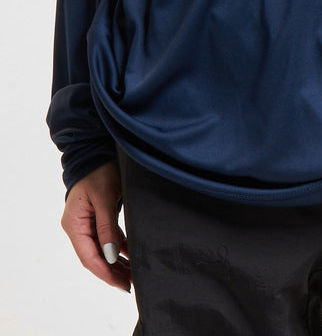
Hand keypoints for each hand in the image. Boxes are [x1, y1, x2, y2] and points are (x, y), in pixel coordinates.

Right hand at [61, 160, 130, 291]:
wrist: (96, 150)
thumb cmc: (99, 170)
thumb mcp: (105, 197)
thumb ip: (107, 227)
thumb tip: (110, 256)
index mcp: (74, 224)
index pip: (89, 256)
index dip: (105, 273)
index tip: (121, 284)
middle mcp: (77, 227)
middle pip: (95, 256)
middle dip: (112, 272)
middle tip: (131, 284)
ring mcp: (86, 223)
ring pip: (101, 250)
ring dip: (116, 262)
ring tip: (133, 275)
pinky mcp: (97, 217)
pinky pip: (107, 238)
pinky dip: (118, 248)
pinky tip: (130, 257)